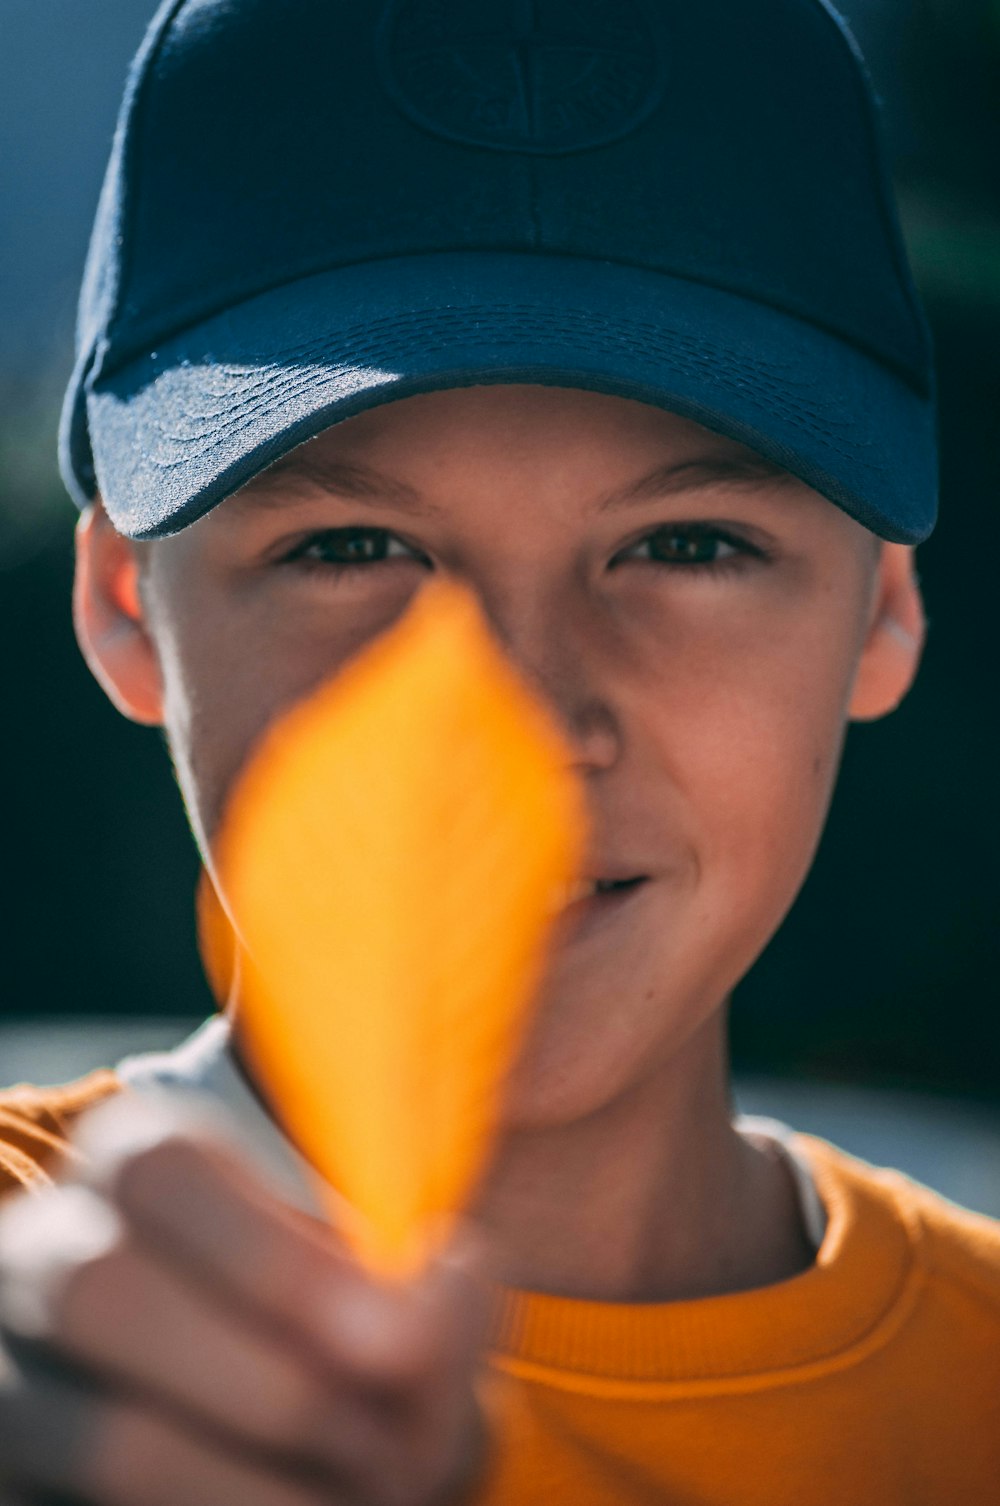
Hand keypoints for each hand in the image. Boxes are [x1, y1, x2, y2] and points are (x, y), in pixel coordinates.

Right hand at [0, 1098, 491, 1505]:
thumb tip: (449, 1281)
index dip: (277, 1260)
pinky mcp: (17, 1481)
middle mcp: (48, 1253)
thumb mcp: (395, 1297)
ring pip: (101, 1436)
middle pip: (100, 1290)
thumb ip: (431, 1288)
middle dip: (268, 1382)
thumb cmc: (347, 1337)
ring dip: (252, 1484)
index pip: (161, 1171)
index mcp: (139, 1163)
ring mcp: (15, 1377)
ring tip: (364, 1498)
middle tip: (384, 1449)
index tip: (400, 1341)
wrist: (308, 1433)